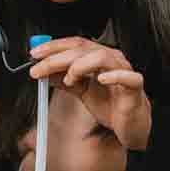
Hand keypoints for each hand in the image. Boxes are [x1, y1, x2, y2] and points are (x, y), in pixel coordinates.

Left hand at [28, 37, 151, 149]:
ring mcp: (124, 71)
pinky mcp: (135, 87)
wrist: (130, 126)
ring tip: (69, 79)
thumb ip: (65, 81)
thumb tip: (44, 73)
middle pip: (83, 49)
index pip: (74, 44)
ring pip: (102, 57)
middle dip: (57, 58)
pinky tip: (100, 79)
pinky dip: (113, 76)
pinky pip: (127, 77)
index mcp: (99, 57)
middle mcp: (112, 59)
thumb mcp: (82, 91)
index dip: (53, 46)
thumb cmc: (111, 105)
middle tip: (39, 68)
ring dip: (80, 65)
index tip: (34, 54)